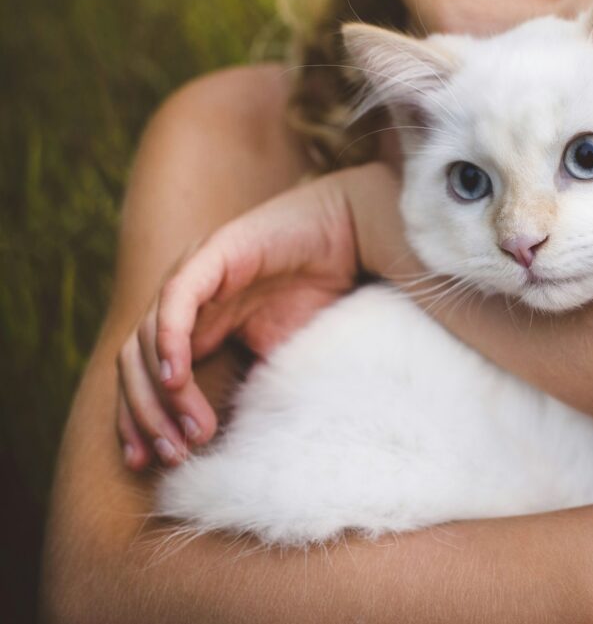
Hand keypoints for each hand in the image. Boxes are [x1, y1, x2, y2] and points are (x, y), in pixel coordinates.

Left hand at [116, 167, 373, 468]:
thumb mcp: (286, 358)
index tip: (154, 463)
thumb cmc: (325, 295)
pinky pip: (176, 301)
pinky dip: (169, 340)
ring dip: (159, 393)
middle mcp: (186, 303)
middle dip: (145, 417)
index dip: (140, 421)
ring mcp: (194, 277)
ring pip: (144, 340)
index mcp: (198, 325)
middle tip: (172, 456)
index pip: (145, 377)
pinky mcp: (212, 255)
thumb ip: (257, 390)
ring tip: (190, 432)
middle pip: (133, 364)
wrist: (352, 236)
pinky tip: (177, 377)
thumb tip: (245, 449)